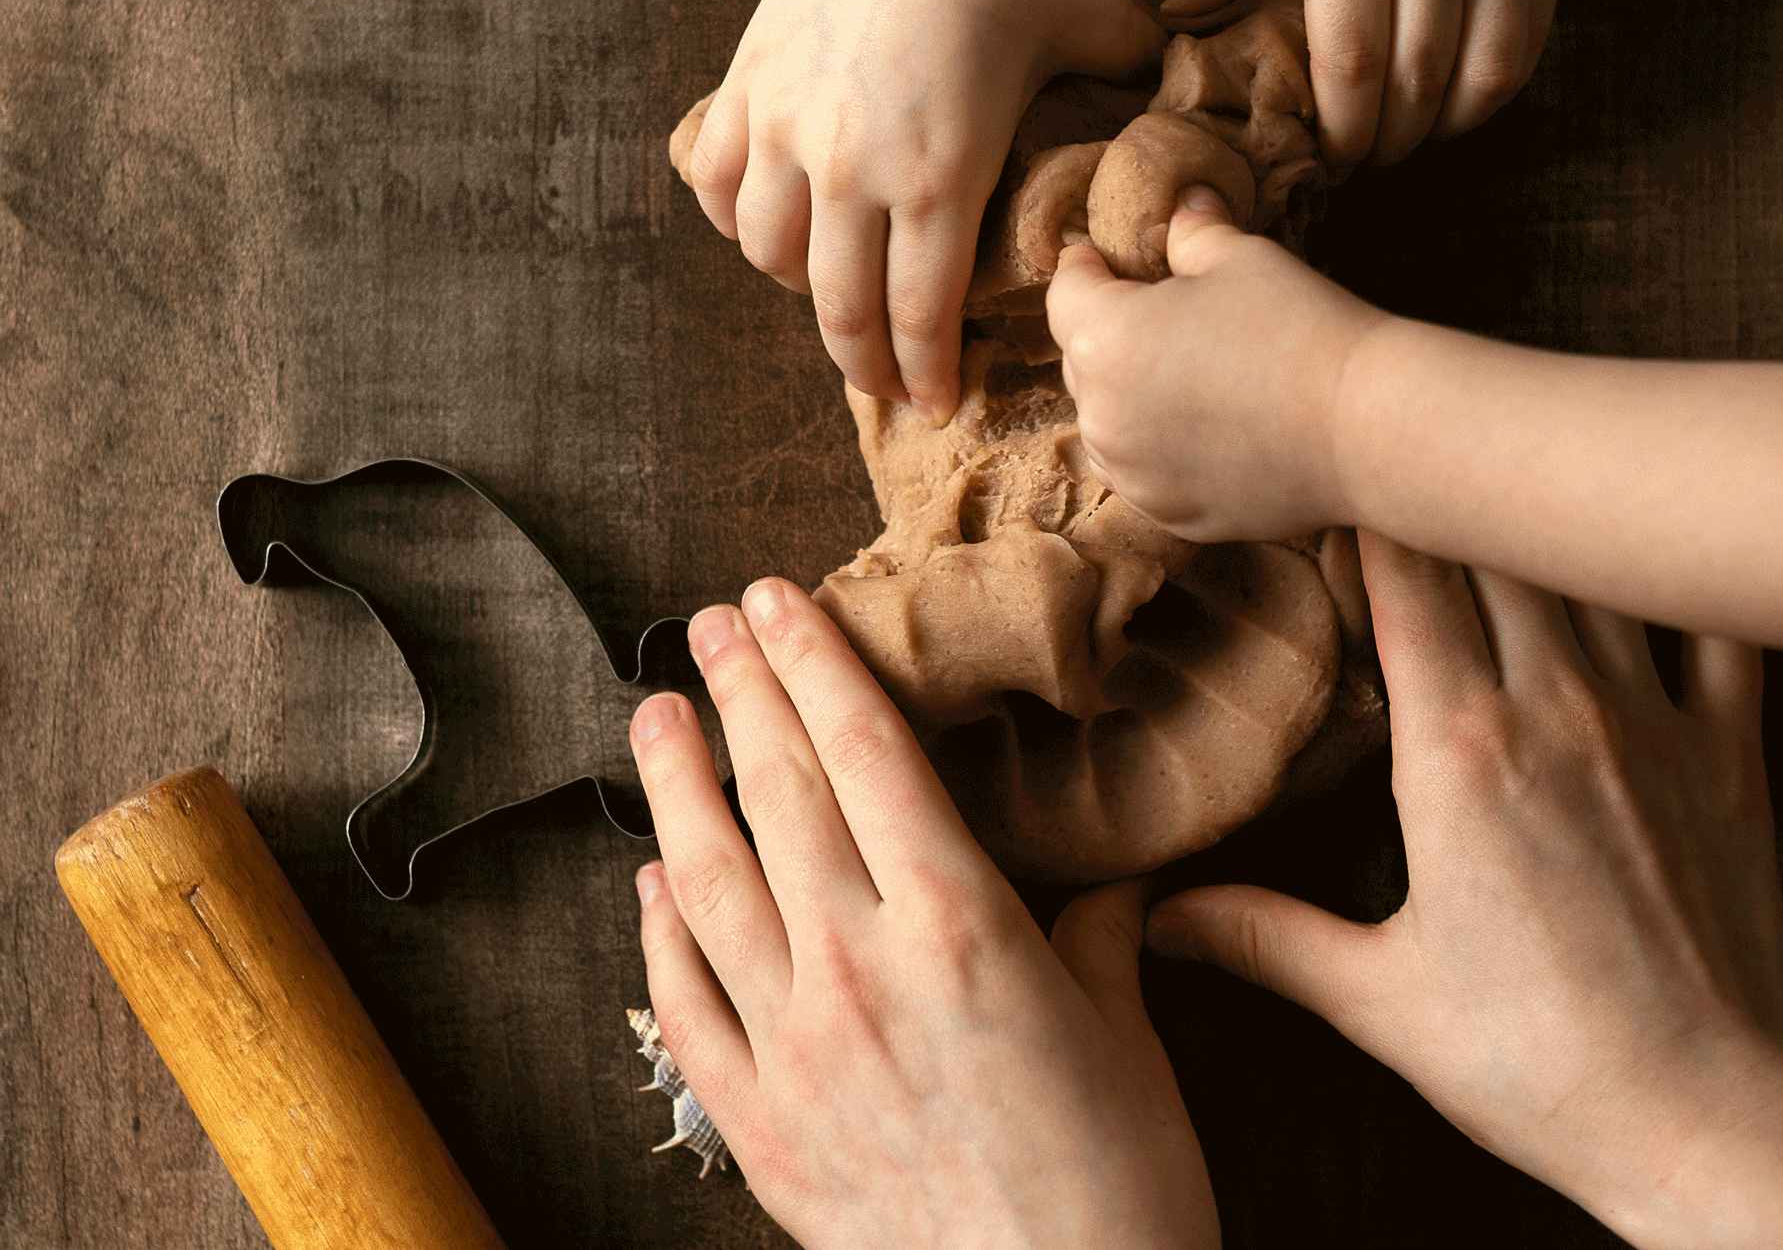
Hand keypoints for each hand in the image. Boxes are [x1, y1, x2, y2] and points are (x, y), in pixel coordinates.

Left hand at [629, 578, 1217, 1249]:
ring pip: (708, 883)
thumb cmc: (1117, 1186)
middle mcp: (859, 969)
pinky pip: (685, 1005)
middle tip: (710, 625)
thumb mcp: (1125, 1035)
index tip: (777, 602)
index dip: (815, 663)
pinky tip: (650, 884)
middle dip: (740, 694)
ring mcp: (793, 1047)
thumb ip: (1099, 938)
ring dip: (673, 788)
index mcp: (958, 926)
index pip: (864, 753)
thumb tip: (1108, 888)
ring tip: (654, 716)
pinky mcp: (757, 1125)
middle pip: (779, 795)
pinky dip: (659, 933)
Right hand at [680, 0, 1160, 420]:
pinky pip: (718, 186)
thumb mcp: (1095, 28)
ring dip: (803, 293)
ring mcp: (785, 132)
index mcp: (938, 177)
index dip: (928, 374)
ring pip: (771, 258)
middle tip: (884, 387)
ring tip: (834, 301)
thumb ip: (1134, 88)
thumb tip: (1175, 119)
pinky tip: (766, 226)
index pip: (922, 316)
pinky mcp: (745, 91)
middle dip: (865, 366)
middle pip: (841, 311)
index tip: (936, 404)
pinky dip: (737, 220)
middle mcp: (849, 172)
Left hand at [1046, 187, 1381, 540]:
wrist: (1364, 428)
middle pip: (1082, 360)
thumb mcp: (1240, 257)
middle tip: (1158, 312)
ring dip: (1128, 396)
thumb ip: (1193, 230)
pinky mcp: (1169, 513)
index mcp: (1103, 338)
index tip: (1101, 255)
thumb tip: (1183, 204)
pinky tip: (1202, 429)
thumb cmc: (1298, 328)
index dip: (1084, 266)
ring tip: (1181, 374)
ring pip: (1106, 423)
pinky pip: (1141, 473)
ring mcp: (1132, 473)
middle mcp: (1101, 414)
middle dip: (1110, 331)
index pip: (1065, 292)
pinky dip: (1156, 450)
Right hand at [1150, 534, 1782, 1232]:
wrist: (1712, 1116)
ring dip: (1542, 520)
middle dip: (1442, 496)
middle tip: (1405, 478)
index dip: (1363, 515)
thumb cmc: (1539, 1064)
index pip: (1403, 573)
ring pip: (1591, 563)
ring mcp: (1652, 719)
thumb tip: (1157, 918)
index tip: (1333, 494)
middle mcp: (1555, 706)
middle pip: (1492, 540)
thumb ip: (1261, 937)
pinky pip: (1713, 621)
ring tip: (1506, 487)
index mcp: (1456, 749)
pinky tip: (1652, 551)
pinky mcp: (1729, 751)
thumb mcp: (1378, 1000)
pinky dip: (1677, 575)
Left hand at [1164, 0, 1566, 169]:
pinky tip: (1468, 98)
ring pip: (1484, 70)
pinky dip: (1500, 83)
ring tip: (1412, 139)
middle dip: (1387, 140)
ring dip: (1446, 125)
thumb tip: (1187, 16)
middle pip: (1416, 80)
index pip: (1350, 64)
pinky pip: (1535, 30)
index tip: (1325, 156)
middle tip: (1361, 162)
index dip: (1340, 129)